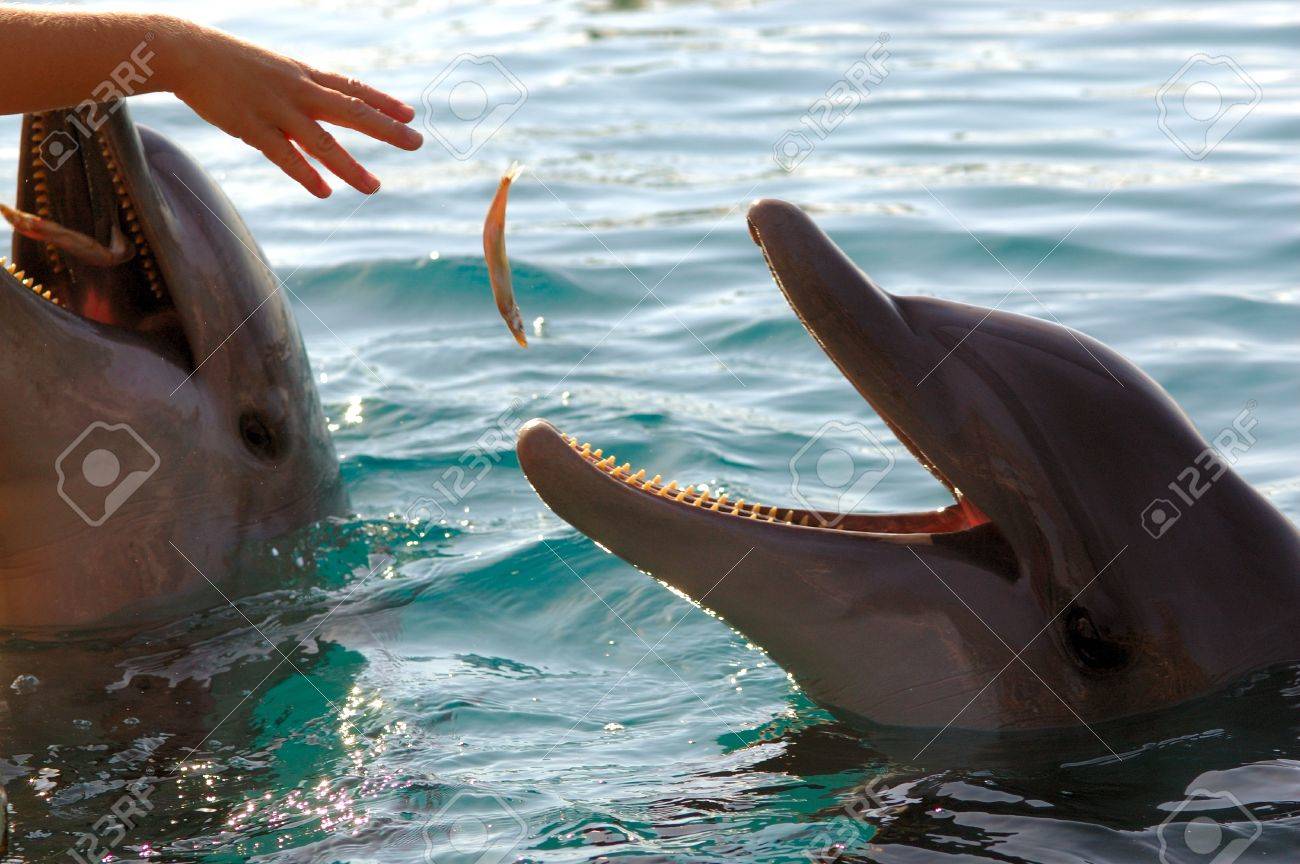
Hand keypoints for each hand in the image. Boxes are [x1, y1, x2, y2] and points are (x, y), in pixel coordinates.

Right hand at [165, 20, 422, 196]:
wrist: (184, 50)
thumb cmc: (230, 63)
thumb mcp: (274, 69)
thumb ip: (301, 91)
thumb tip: (322, 113)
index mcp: (304, 75)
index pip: (352, 88)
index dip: (382, 101)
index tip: (411, 113)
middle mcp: (298, 90)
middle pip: (351, 111)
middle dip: (386, 129)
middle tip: (417, 142)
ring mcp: (275, 108)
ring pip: (321, 140)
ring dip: (349, 166)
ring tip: (374, 188)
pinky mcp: (250, 126)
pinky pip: (283, 155)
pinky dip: (305, 173)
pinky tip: (324, 192)